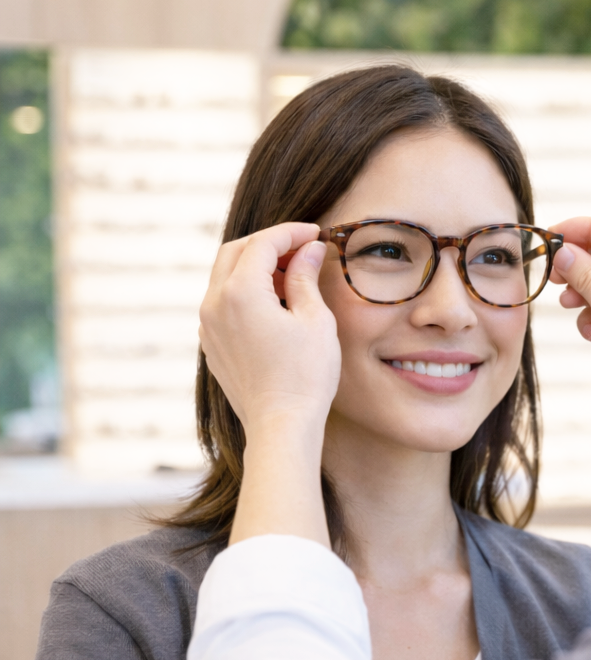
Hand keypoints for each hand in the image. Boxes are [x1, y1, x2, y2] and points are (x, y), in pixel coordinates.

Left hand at [198, 223, 340, 437]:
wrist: (281, 426)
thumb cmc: (305, 376)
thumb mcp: (315, 319)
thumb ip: (305, 277)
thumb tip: (308, 249)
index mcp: (240, 293)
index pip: (262, 243)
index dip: (291, 232)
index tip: (315, 234)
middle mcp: (214, 304)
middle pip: (235, 252)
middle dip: (268, 243)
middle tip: (301, 248)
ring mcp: (207, 326)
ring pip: (225, 277)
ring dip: (256, 267)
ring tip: (292, 277)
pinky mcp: (211, 344)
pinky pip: (223, 303)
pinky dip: (246, 291)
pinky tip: (275, 304)